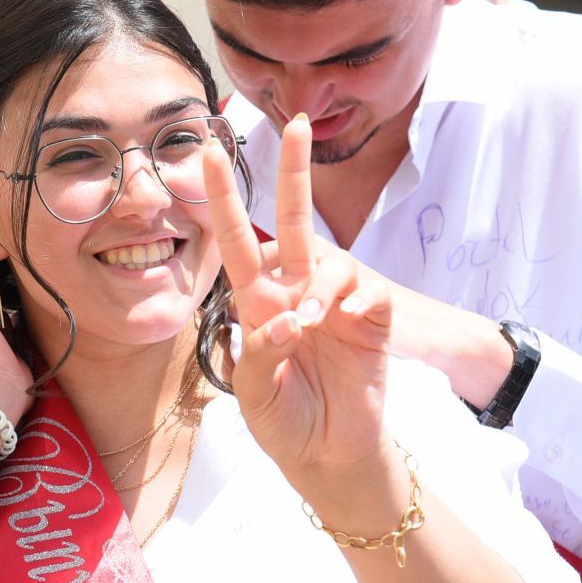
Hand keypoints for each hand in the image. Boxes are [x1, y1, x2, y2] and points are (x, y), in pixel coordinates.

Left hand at [202, 116, 394, 488]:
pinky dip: (357, 300)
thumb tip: (288, 317)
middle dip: (295, 172)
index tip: (209, 152)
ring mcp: (336, 305)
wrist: (330, 459)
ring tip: (311, 323)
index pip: (237, 243)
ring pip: (333, 260)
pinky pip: (369, 291)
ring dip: (320, 284)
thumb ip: (262, 352)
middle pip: (295, 222)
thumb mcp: (255, 395)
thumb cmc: (285, 424)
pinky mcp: (372, 322)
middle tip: (297, 122)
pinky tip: (349, 321)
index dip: (223, 199)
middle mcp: (296, 293)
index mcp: (259, 305)